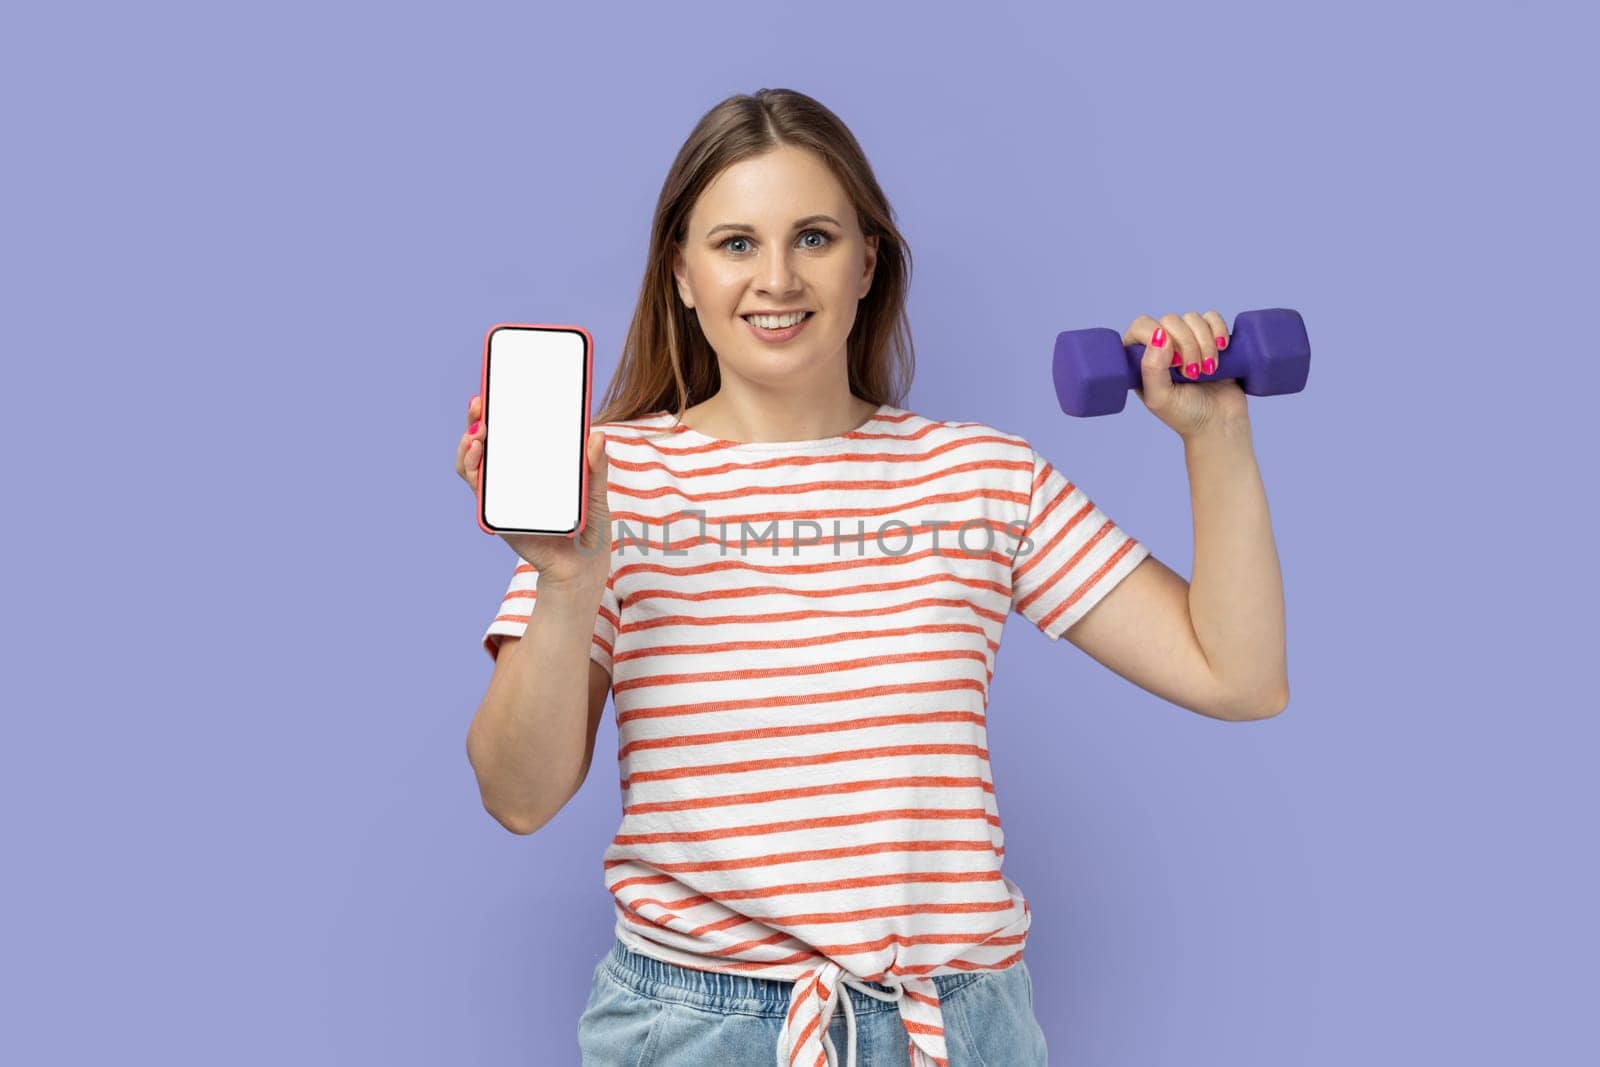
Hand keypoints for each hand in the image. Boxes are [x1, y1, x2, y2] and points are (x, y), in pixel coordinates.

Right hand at [455, 393, 612, 589]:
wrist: (580, 569)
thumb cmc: (589, 529)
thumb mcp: (596, 493)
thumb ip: (596, 467)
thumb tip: (597, 435)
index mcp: (538, 465)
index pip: (515, 432)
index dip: (502, 409)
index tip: (497, 388)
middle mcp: (516, 476)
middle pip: (488, 441)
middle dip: (478, 418)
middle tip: (479, 401)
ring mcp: (504, 493)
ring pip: (474, 461)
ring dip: (469, 442)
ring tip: (479, 430)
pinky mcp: (496, 512)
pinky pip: (478, 486)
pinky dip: (472, 467)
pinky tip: (478, 452)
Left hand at [1125, 310, 1248, 438]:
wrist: (1220, 423)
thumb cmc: (1185, 415)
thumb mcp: (1160, 398)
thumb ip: (1152, 369)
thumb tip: (1159, 335)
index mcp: (1141, 358)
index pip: (1142, 326)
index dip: (1159, 338)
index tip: (1174, 364)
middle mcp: (1162, 346)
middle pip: (1170, 320)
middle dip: (1187, 345)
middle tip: (1194, 374)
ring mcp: (1187, 340)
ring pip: (1192, 318)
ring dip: (1205, 342)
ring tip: (1209, 370)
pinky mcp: (1211, 338)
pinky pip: (1212, 317)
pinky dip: (1219, 330)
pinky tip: (1222, 348)